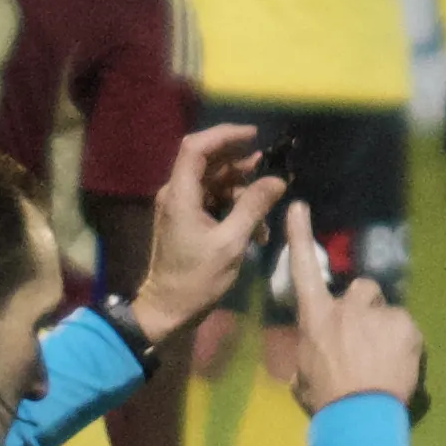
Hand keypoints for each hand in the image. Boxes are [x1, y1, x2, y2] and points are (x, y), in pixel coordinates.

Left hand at [125, 117, 282, 353]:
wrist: (168, 310)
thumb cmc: (196, 279)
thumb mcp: (231, 243)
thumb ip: (253, 207)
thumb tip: (277, 180)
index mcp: (180, 194)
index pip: (196, 148)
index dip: (224, 135)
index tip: (253, 136)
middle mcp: (176, 194)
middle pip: (209, 163)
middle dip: (241, 165)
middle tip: (270, 172)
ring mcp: (181, 207)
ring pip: (215, 184)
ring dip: (243, 193)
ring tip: (267, 210)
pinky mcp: (187, 221)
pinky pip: (214, 202)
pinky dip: (235, 209)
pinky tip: (257, 228)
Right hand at [281, 203, 423, 420]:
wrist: (359, 417)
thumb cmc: (325, 400)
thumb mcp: (302, 375)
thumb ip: (309, 355)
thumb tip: (311, 358)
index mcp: (316, 317)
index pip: (304, 268)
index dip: (300, 235)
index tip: (298, 206)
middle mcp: (346, 306)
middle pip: (363, 289)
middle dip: (367, 307)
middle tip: (367, 339)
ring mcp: (378, 313)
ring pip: (388, 312)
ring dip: (386, 329)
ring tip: (384, 360)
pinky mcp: (406, 325)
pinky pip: (407, 330)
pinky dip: (406, 345)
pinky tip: (399, 367)